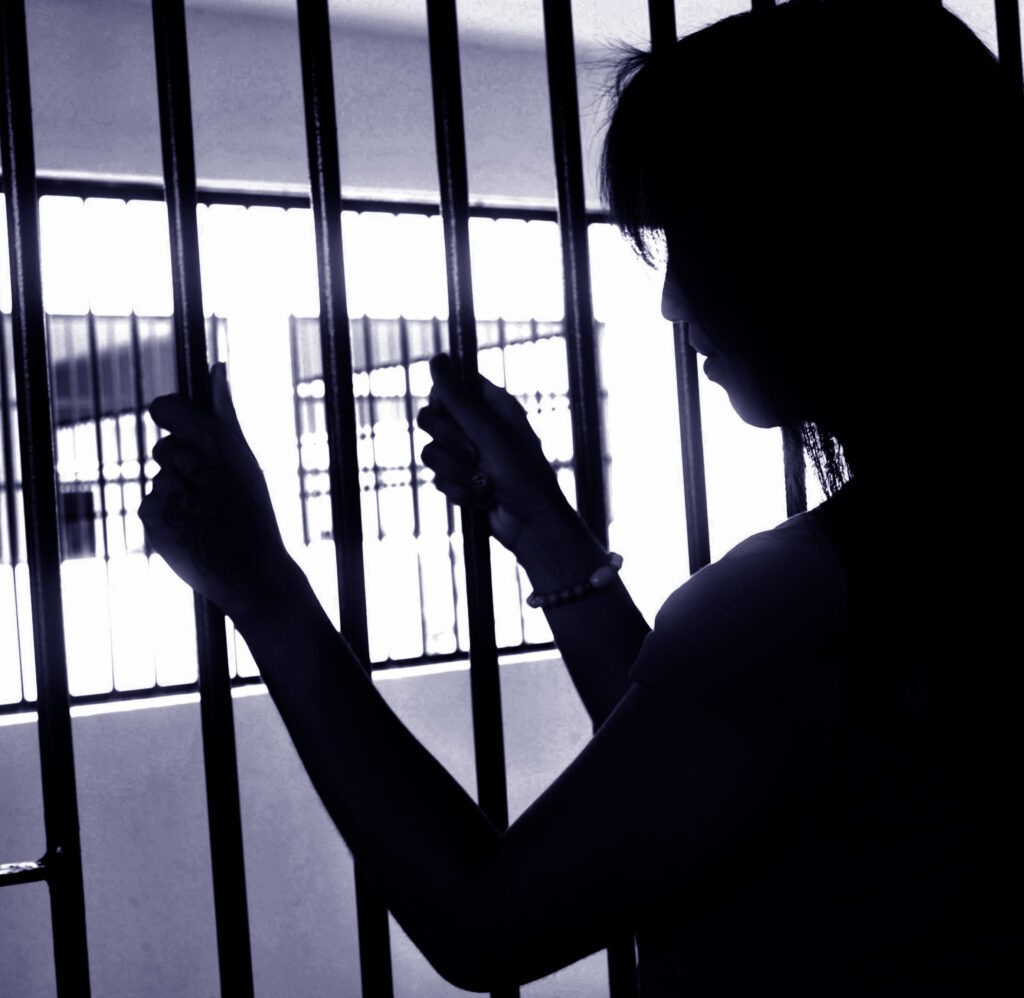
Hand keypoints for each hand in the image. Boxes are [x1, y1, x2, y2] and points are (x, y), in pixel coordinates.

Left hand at [139, 363, 292, 620]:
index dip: (172, 418)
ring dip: (178, 493)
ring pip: (160, 478)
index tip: (186, 433)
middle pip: (164, 448)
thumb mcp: (246, 460)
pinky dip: (167, 516)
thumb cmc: (254, 513)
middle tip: (213, 493)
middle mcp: (187, 461)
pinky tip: (192, 531)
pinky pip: (151, 504)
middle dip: (182, 466)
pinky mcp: (150, 517)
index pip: (164, 407)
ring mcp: (165, 490)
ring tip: (206, 517)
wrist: (253, 573)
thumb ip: (226, 414)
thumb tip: (217, 367)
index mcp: (213, 440)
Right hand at [418, 354, 573, 555]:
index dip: (444, 400)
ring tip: (484, 483)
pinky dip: (459, 491)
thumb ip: (458, 398)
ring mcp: (467, 454)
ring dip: (456, 473)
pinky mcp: (460, 479)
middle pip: (431, 418)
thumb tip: (436, 358)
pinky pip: (438, 478)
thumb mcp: (488, 432)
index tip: (452, 414)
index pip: (451, 385)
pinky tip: (483, 498)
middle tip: (475, 455)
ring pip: (431, 452)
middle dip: (450, 442)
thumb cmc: (521, 474)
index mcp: (492, 404)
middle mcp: (477, 425)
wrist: (531, 524)